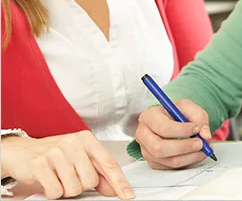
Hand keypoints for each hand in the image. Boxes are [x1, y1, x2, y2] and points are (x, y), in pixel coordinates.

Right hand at [0, 131, 134, 199]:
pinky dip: (53, 192)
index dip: (120, 182)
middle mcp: (72, 143)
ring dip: (66, 189)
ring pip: (74, 188)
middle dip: (81, 185)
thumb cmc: (53, 154)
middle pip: (91, 181)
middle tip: (69, 177)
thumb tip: (115, 188)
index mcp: (86, 139)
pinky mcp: (39, 164)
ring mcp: (55, 152)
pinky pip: (56, 191)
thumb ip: (98, 172)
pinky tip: (48, 180)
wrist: (21, 151)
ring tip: (58, 177)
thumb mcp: (79, 158)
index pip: (109, 163)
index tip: (127, 194)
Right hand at [134, 99, 213, 169]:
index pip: (163, 128)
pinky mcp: (154, 162)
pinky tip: (196, 153)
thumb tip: (205, 135)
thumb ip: (199, 117)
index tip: (197, 128)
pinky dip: (188, 162)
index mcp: (149, 117)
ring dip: (190, 157)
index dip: (183, 130)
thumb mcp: (189, 107)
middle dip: (184, 147)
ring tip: (203, 149)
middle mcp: (143, 134)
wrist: (174, 121)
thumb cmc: (177, 113)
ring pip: (168, 160)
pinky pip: (171, 167)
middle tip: (200, 143)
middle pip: (160, 148)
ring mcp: (146, 150)